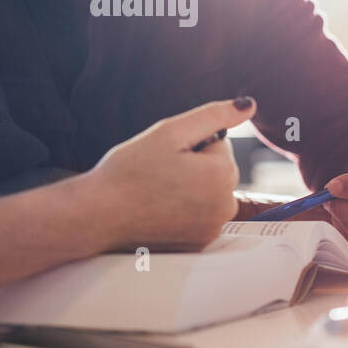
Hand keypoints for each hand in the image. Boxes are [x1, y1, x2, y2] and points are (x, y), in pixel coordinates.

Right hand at [89, 97, 256, 251]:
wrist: (98, 215)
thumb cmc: (129, 170)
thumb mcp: (170, 131)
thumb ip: (214, 115)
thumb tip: (249, 104)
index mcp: (223, 175)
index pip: (218, 143)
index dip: (188, 144)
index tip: (164, 156)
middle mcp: (226, 206)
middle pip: (216, 169)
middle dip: (193, 166)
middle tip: (157, 174)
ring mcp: (213, 229)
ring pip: (208, 192)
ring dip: (189, 188)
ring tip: (156, 192)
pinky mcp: (199, 244)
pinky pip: (200, 214)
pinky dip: (184, 210)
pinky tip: (158, 210)